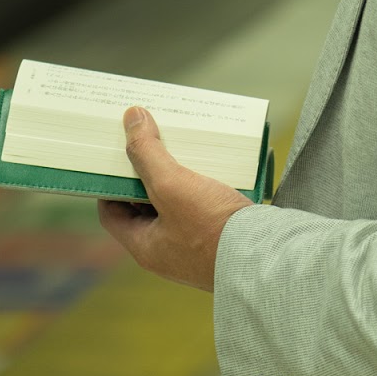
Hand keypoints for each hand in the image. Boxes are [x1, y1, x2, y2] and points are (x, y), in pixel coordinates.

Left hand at [97, 106, 252, 290]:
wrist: (266, 258)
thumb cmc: (213, 230)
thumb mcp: (172, 185)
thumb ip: (148, 153)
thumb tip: (130, 117)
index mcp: (145, 247)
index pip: (112, 213)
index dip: (110, 183)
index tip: (118, 156)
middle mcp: (168, 252)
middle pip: (146, 206)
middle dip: (149, 175)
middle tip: (153, 145)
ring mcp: (196, 248)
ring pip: (178, 206)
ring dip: (180, 179)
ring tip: (185, 150)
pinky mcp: (223, 240)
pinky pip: (205, 210)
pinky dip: (205, 188)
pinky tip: (216, 169)